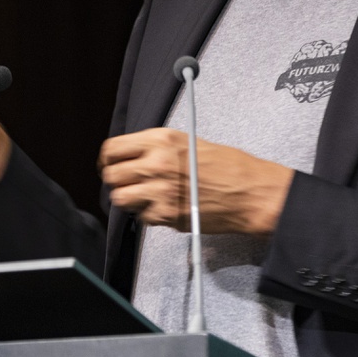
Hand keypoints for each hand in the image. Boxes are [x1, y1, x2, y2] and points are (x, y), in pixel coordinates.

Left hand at [99, 128, 293, 234]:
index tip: (110, 165)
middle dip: (116, 181)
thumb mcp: (187, 142)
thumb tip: (133, 157)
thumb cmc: (227, 165)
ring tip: (144, 197)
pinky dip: (148, 214)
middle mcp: (155, 163)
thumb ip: (157, 148)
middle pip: (111, 175)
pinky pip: (141, 216)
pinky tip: (165, 207)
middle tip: (127, 184)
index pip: (112, 149)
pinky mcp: (165, 215)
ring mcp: (158, 191)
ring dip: (128, 199)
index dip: (107, 159)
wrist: (250, 192)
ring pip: (120, 198)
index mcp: (160, 140)